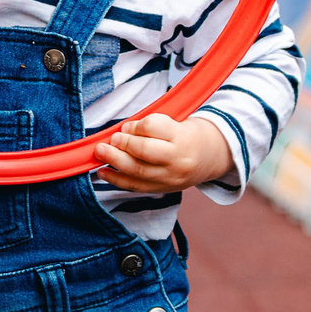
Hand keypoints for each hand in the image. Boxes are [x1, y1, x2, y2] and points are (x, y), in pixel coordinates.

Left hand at [93, 113, 233, 194]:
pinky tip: (103, 172)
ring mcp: (170, 177)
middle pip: (145, 151)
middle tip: (109, 140)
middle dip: (122, 144)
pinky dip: (116, 180)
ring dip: (114, 161)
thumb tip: (123, 131)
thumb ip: (151, 125)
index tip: (126, 126)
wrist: (209, 158)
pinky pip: (136, 186)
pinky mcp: (162, 189)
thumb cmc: (186, 135)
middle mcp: (178, 159)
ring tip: (101, 153)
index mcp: (182, 136)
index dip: (135, 126)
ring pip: (138, 171)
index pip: (154, 127)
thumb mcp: (176, 122)